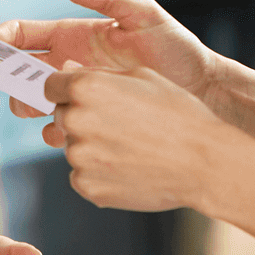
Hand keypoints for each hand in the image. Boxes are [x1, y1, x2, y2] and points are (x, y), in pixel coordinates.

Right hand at [0, 0, 223, 116]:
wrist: (202, 91)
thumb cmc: (176, 49)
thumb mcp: (144, 15)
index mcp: (73, 36)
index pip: (22, 34)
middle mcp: (69, 64)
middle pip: (18, 71)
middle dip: (7, 77)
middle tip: (12, 83)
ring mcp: (78, 94)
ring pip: (32, 102)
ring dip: (29, 106)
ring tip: (49, 107)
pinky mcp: (89, 119)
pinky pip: (56, 129)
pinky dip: (52, 131)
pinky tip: (67, 129)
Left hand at [42, 64, 230, 211]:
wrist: (204, 162)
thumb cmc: (179, 115)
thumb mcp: (142, 78)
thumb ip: (98, 73)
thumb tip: (68, 69)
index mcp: (86, 88)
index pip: (51, 86)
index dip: (67, 91)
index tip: (84, 98)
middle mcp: (76, 120)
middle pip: (62, 116)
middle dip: (82, 118)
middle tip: (118, 125)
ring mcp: (78, 157)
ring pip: (73, 147)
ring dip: (92, 147)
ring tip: (131, 148)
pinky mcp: (86, 186)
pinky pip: (81, 175)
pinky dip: (99, 173)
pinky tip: (129, 167)